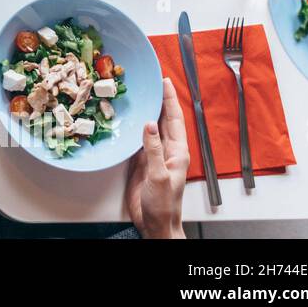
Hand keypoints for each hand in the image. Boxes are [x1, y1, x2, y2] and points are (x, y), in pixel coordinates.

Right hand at [125, 78, 188, 238]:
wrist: (155, 223)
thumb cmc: (164, 205)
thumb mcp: (159, 175)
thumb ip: (153, 150)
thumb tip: (149, 125)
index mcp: (178, 152)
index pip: (174, 119)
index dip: (170, 100)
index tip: (164, 82)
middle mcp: (167, 150)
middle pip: (164, 119)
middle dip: (160, 100)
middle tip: (151, 82)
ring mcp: (154, 155)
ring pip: (151, 128)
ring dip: (147, 111)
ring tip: (140, 95)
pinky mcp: (142, 163)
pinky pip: (139, 140)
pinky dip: (135, 127)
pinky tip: (130, 120)